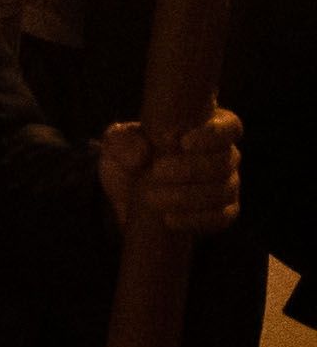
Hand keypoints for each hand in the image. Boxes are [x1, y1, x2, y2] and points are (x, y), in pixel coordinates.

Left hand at [99, 109, 241, 236]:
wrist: (125, 200)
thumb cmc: (128, 161)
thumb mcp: (116, 145)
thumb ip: (122, 141)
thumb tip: (141, 155)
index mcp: (207, 130)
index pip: (230, 127)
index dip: (213, 134)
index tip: (183, 142)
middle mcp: (224, 156)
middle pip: (226, 160)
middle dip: (191, 168)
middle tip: (156, 172)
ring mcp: (226, 186)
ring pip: (224, 190)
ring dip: (188, 196)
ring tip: (151, 198)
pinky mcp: (220, 214)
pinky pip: (222, 217)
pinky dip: (196, 220)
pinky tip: (169, 220)